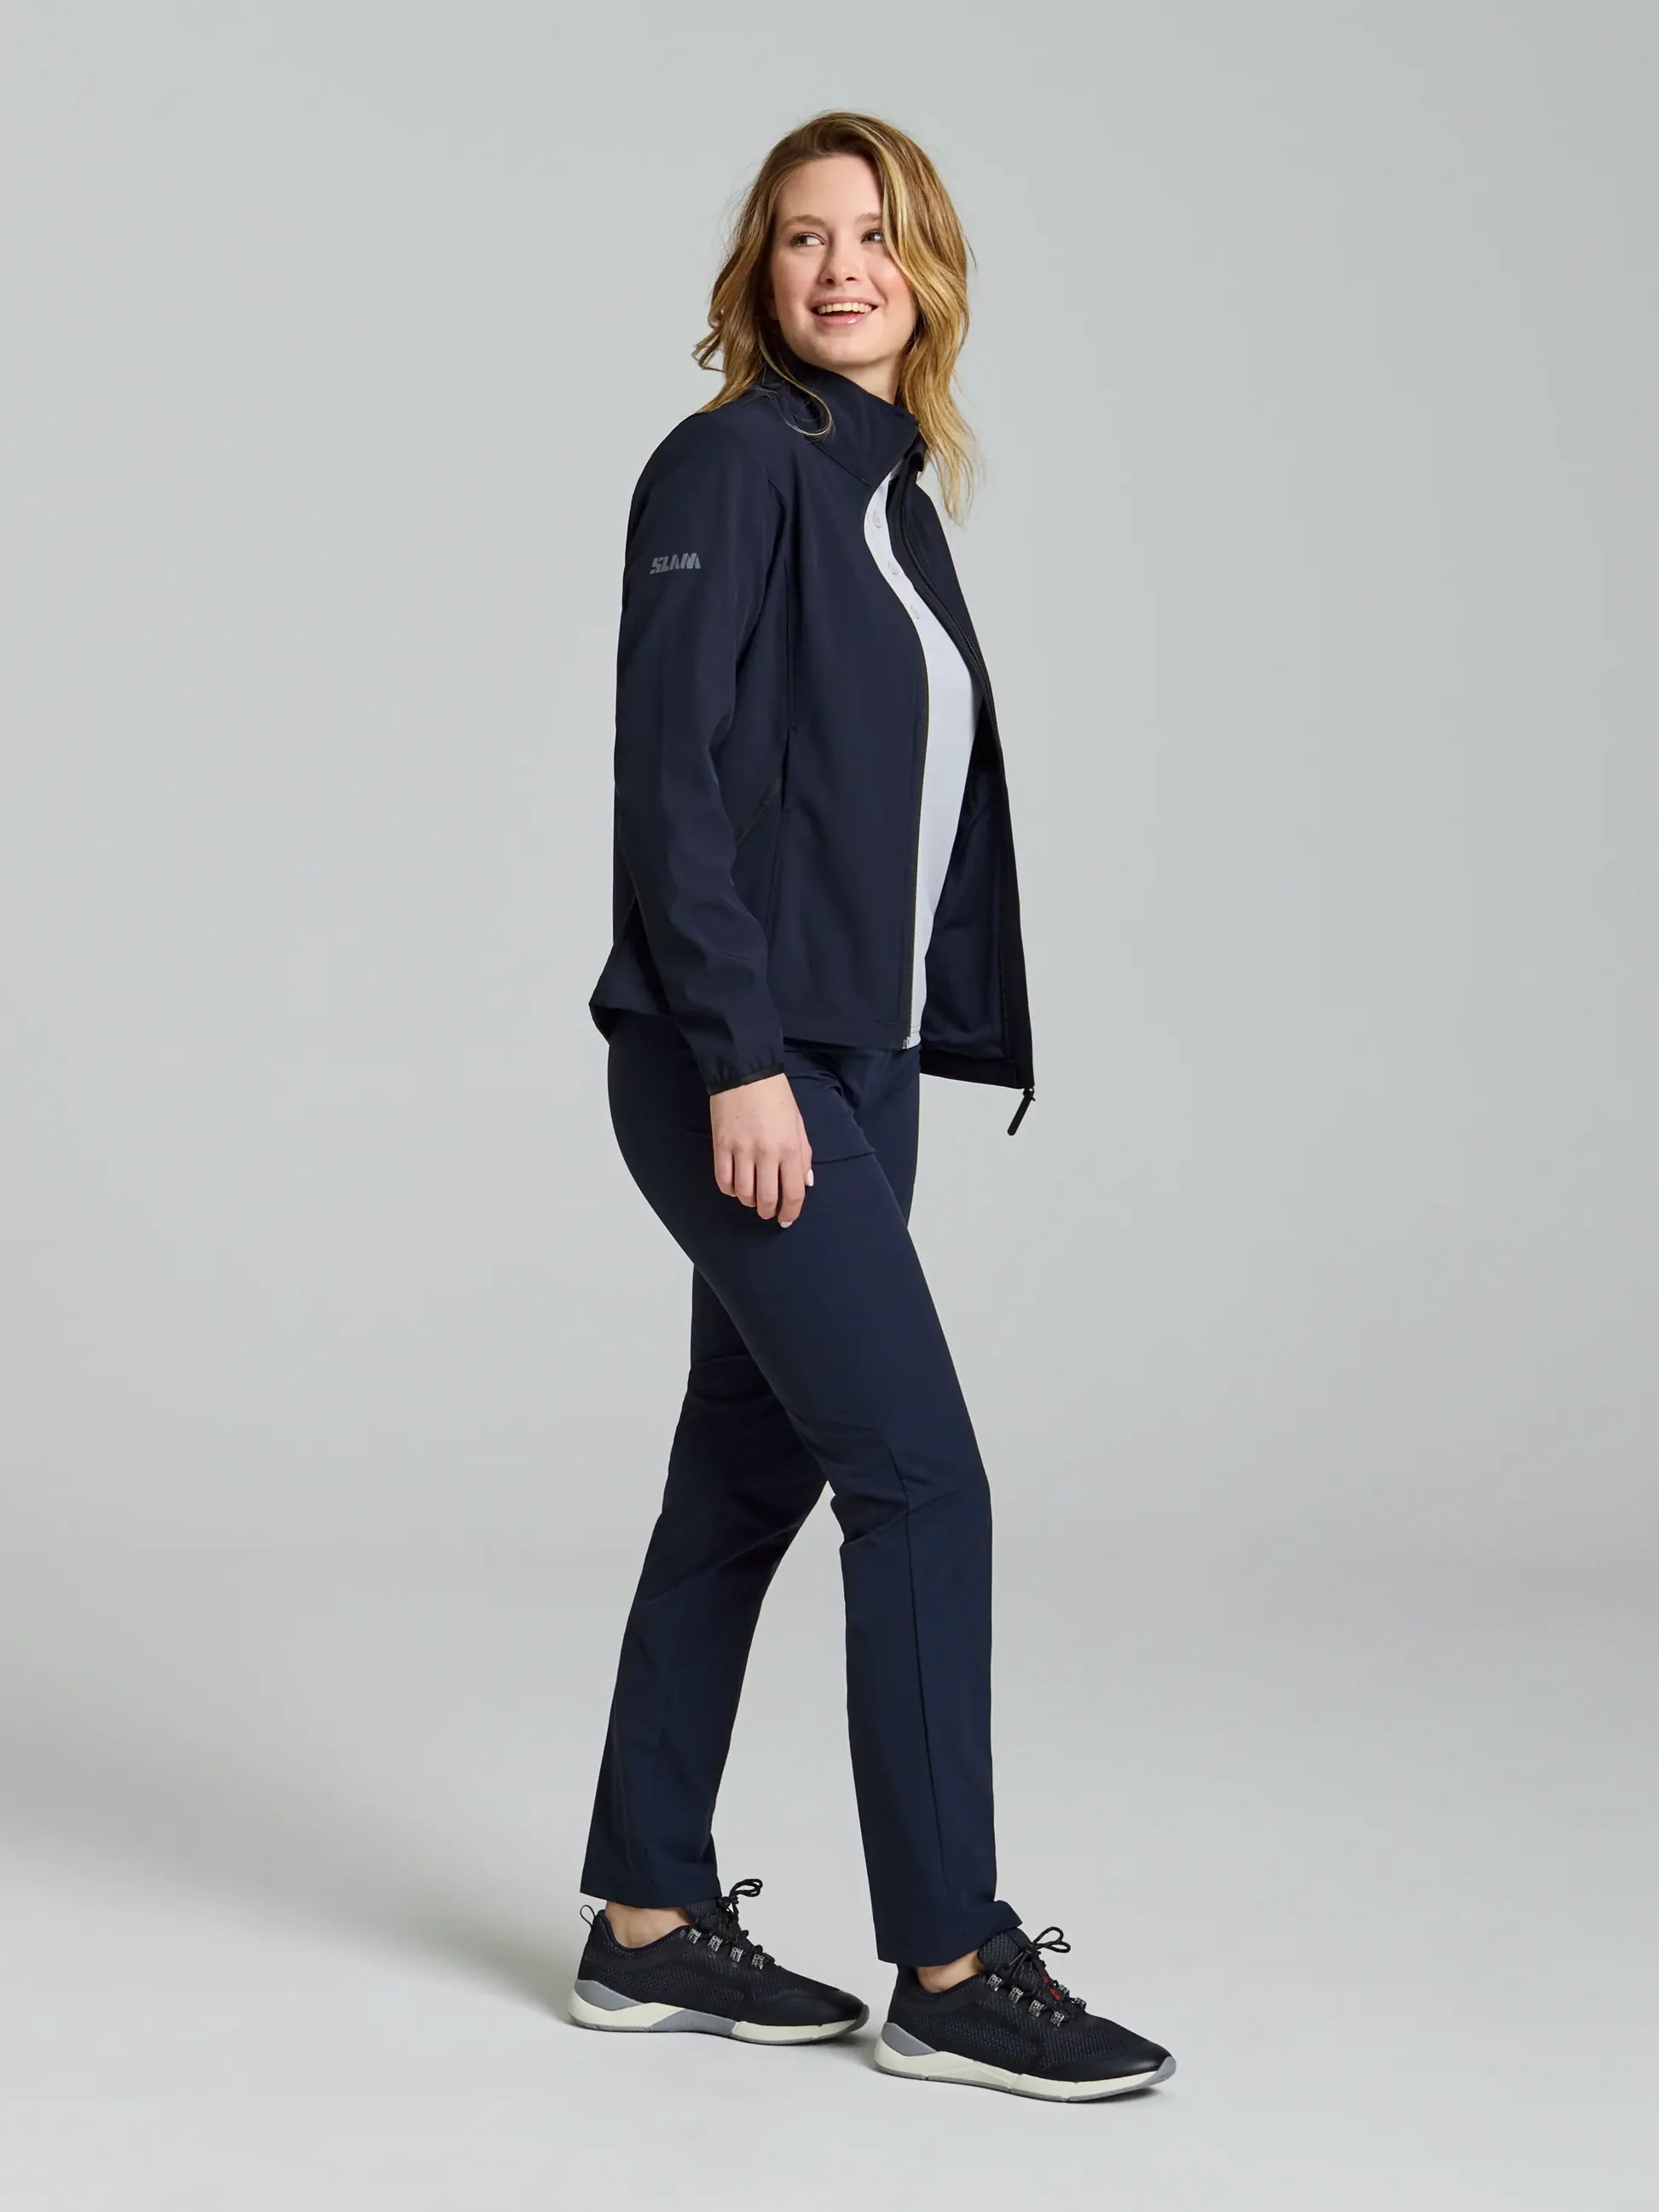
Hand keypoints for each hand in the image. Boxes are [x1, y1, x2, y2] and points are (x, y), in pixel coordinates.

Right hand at [710, 1074, 813, 1226]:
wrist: (746, 1072)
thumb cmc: (776, 1097)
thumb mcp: (798, 1124)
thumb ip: (804, 1154)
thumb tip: (805, 1182)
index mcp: (790, 1148)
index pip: (793, 1193)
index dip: (790, 1212)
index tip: (786, 1219)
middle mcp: (767, 1153)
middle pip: (767, 1199)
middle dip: (768, 1212)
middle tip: (768, 1212)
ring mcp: (741, 1150)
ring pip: (743, 1193)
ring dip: (749, 1201)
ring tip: (752, 1196)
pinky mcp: (721, 1145)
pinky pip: (723, 1180)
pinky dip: (729, 1189)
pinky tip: (734, 1185)